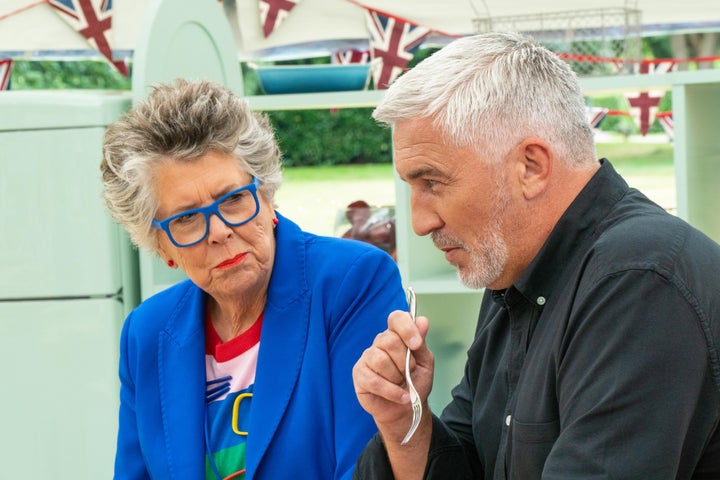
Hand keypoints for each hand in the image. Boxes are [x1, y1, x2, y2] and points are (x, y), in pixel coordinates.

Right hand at [353, 309, 433, 441]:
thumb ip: (421, 342)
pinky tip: (400, 396)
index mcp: (397, 335)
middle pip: (389, 341)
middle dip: (405, 362)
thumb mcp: (425, 362)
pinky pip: (374, 380)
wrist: (407, 410)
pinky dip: (391, 391)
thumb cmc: (415, 383)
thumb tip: (421, 321)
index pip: (396, 318)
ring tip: (402, 385)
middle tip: (409, 373)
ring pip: (381, 360)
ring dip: (397, 378)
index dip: (406, 328)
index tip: (416, 345)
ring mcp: (367, 357)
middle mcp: (380, 343)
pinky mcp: (359, 374)